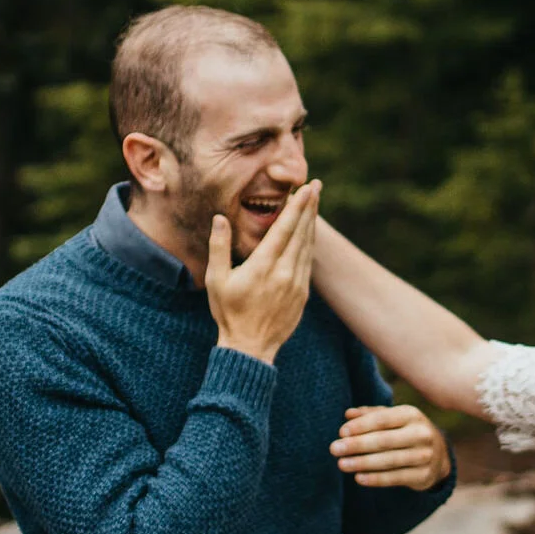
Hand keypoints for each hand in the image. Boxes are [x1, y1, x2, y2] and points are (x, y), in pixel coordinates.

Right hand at [207, 180, 320, 363]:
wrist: (251, 347)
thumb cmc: (229, 312)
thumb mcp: (217, 280)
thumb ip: (219, 247)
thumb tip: (220, 218)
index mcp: (263, 266)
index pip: (284, 229)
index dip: (297, 207)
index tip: (306, 188)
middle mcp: (284, 272)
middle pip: (301, 232)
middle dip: (310, 207)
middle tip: (317, 186)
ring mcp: (297, 283)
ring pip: (308, 246)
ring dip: (312, 223)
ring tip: (315, 202)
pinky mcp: (303, 293)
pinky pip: (309, 262)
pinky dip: (310, 243)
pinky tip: (310, 233)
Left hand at [331, 403, 451, 492]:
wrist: (438, 455)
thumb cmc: (406, 431)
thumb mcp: (393, 418)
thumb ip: (370, 415)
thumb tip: (348, 414)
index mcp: (412, 414)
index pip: (382, 419)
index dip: (361, 426)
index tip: (341, 432)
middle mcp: (421, 434)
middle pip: (384, 440)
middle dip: (357, 445)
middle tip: (334, 449)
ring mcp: (425, 456)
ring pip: (389, 461)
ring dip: (362, 463)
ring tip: (341, 464)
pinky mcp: (423, 476)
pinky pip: (395, 478)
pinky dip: (375, 479)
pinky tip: (358, 477)